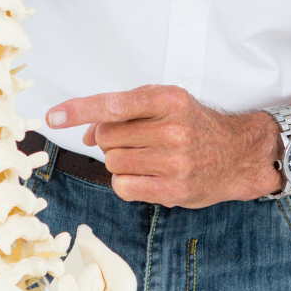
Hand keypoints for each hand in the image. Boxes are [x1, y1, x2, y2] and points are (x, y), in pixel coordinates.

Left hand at [46, 86, 284, 207]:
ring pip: (112, 163)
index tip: (52, 116)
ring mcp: (175, 162)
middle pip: (106, 138)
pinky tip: (147, 176)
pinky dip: (126, 182)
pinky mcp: (174, 190)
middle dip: (110, 140)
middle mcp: (173, 130)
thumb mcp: (165, 103)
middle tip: (135, 141)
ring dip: (120, 162)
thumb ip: (123, 111)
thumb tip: (85, 133)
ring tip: (147, 158)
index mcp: (169, 100)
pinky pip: (123, 187)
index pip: (114, 105)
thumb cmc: (194, 125)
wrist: (237, 155)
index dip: (79, 110)